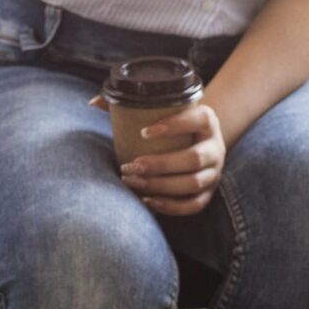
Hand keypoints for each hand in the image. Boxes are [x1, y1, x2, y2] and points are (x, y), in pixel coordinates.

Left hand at [107, 99, 226, 215]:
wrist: (199, 141)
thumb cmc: (173, 124)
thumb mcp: (162, 109)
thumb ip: (130, 103)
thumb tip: (93, 103)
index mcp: (207, 120)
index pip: (197, 119)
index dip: (173, 125)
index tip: (143, 132)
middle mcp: (216, 146)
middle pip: (194, 158)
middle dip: (160, 164)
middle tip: (130, 165)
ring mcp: (214, 172)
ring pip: (193, 183)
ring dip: (161, 185)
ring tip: (133, 181)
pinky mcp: (208, 194)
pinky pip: (193, 205)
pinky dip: (170, 206)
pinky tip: (147, 200)